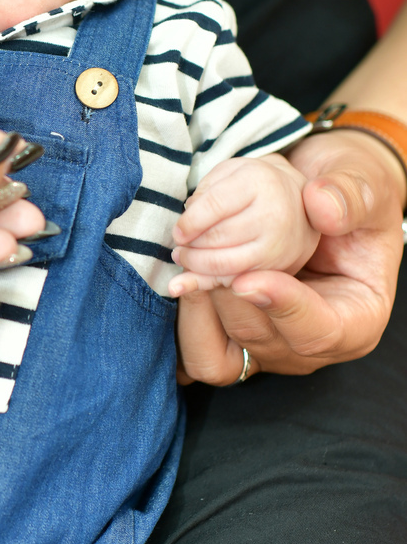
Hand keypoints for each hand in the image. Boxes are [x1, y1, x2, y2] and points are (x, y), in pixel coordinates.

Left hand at [175, 129, 403, 384]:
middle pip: (258, 340)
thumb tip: (324, 208)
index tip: (247, 278)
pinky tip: (175, 278)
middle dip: (224, 296)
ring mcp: (266, 349)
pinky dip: (181, 319)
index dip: (283, 309)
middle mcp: (308, 346)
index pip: (318, 333)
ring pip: (215, 357)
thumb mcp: (367, 186)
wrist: (317, 201)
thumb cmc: (350, 198)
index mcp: (355, 321)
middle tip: (200, 250)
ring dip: (194, 309)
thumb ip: (353, 195)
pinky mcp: (231, 342)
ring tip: (185, 260)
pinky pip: (195, 349)